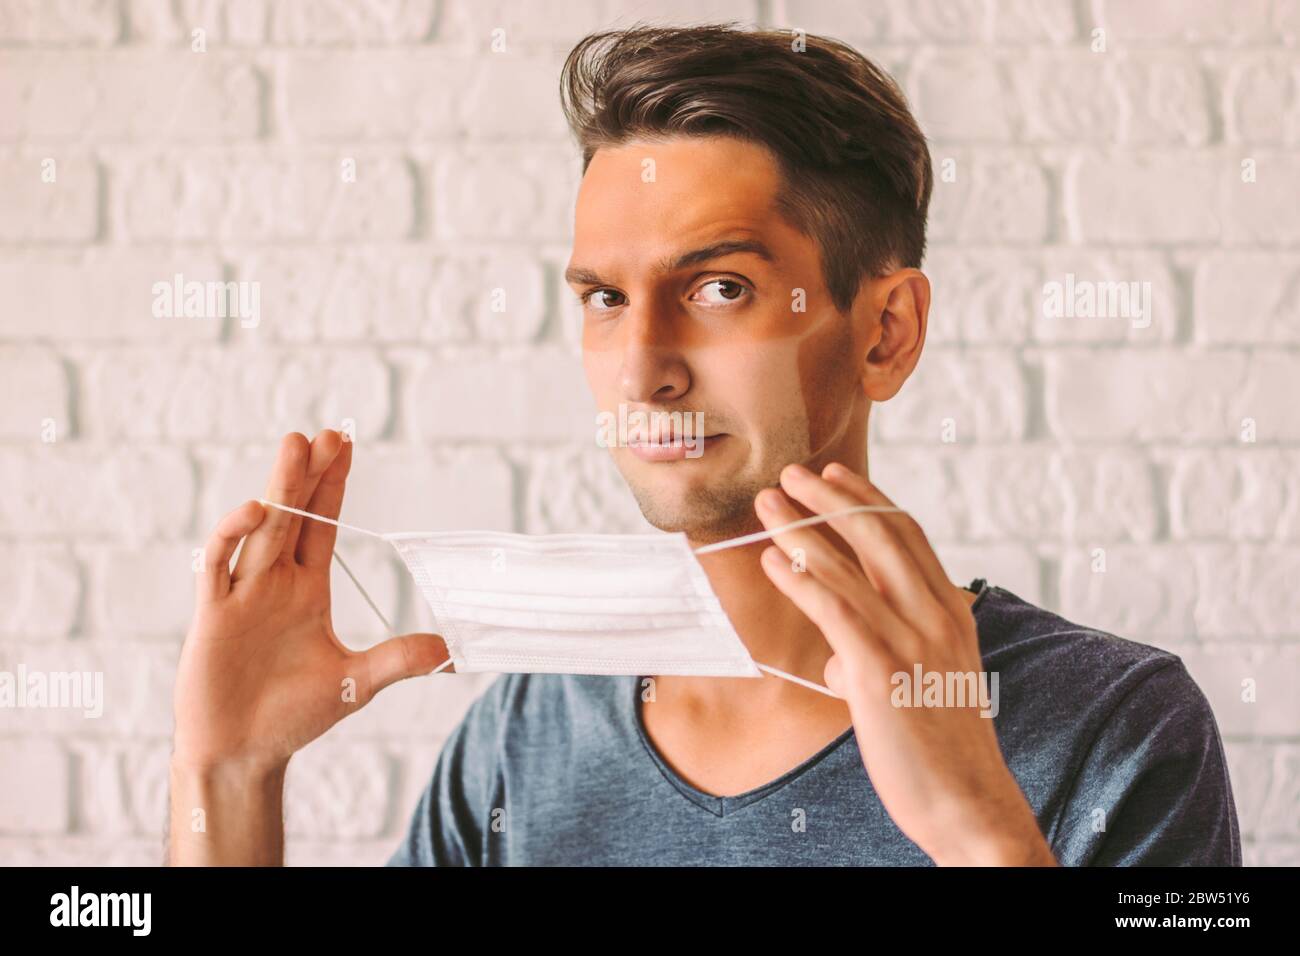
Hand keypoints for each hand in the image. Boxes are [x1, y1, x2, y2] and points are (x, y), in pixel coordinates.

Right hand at [173, 431, 448, 771]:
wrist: (241, 753)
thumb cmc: (292, 715)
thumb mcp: (355, 682)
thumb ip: (397, 660)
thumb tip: (448, 649)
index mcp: (307, 590)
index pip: (324, 525)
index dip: (333, 485)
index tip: (345, 445)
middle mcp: (274, 583)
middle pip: (295, 516)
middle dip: (309, 473)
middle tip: (326, 432)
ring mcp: (241, 594)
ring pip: (262, 529)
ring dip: (278, 488)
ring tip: (296, 447)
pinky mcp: (213, 615)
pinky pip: (219, 566)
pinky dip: (234, 536)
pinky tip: (256, 512)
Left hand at [754, 461, 1055, 865]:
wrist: (968, 803)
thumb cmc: (942, 749)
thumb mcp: (924, 686)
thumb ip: (882, 656)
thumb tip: (837, 660)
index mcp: (951, 611)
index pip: (908, 535)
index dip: (867, 499)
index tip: (834, 475)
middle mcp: (935, 615)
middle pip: (877, 534)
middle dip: (829, 497)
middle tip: (790, 473)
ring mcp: (910, 641)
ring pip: (849, 566)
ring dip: (801, 527)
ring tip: (767, 504)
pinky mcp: (880, 672)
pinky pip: (834, 611)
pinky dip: (800, 579)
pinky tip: (773, 561)